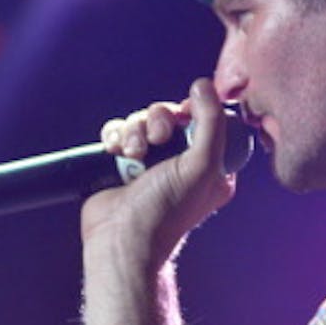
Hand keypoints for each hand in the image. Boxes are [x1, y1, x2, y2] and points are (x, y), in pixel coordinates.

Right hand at [80, 77, 236, 267]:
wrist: (121, 238)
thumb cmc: (166, 212)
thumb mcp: (202, 166)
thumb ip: (211, 122)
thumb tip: (203, 86)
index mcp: (210, 166)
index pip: (207, 120)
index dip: (194, 111)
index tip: (185, 118)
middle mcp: (181, 162)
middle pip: (170, 115)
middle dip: (158, 121)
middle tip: (156, 141)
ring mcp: (150, 162)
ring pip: (142, 120)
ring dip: (134, 130)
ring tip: (132, 153)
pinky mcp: (122, 162)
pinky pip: (119, 130)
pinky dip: (115, 136)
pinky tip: (115, 151)